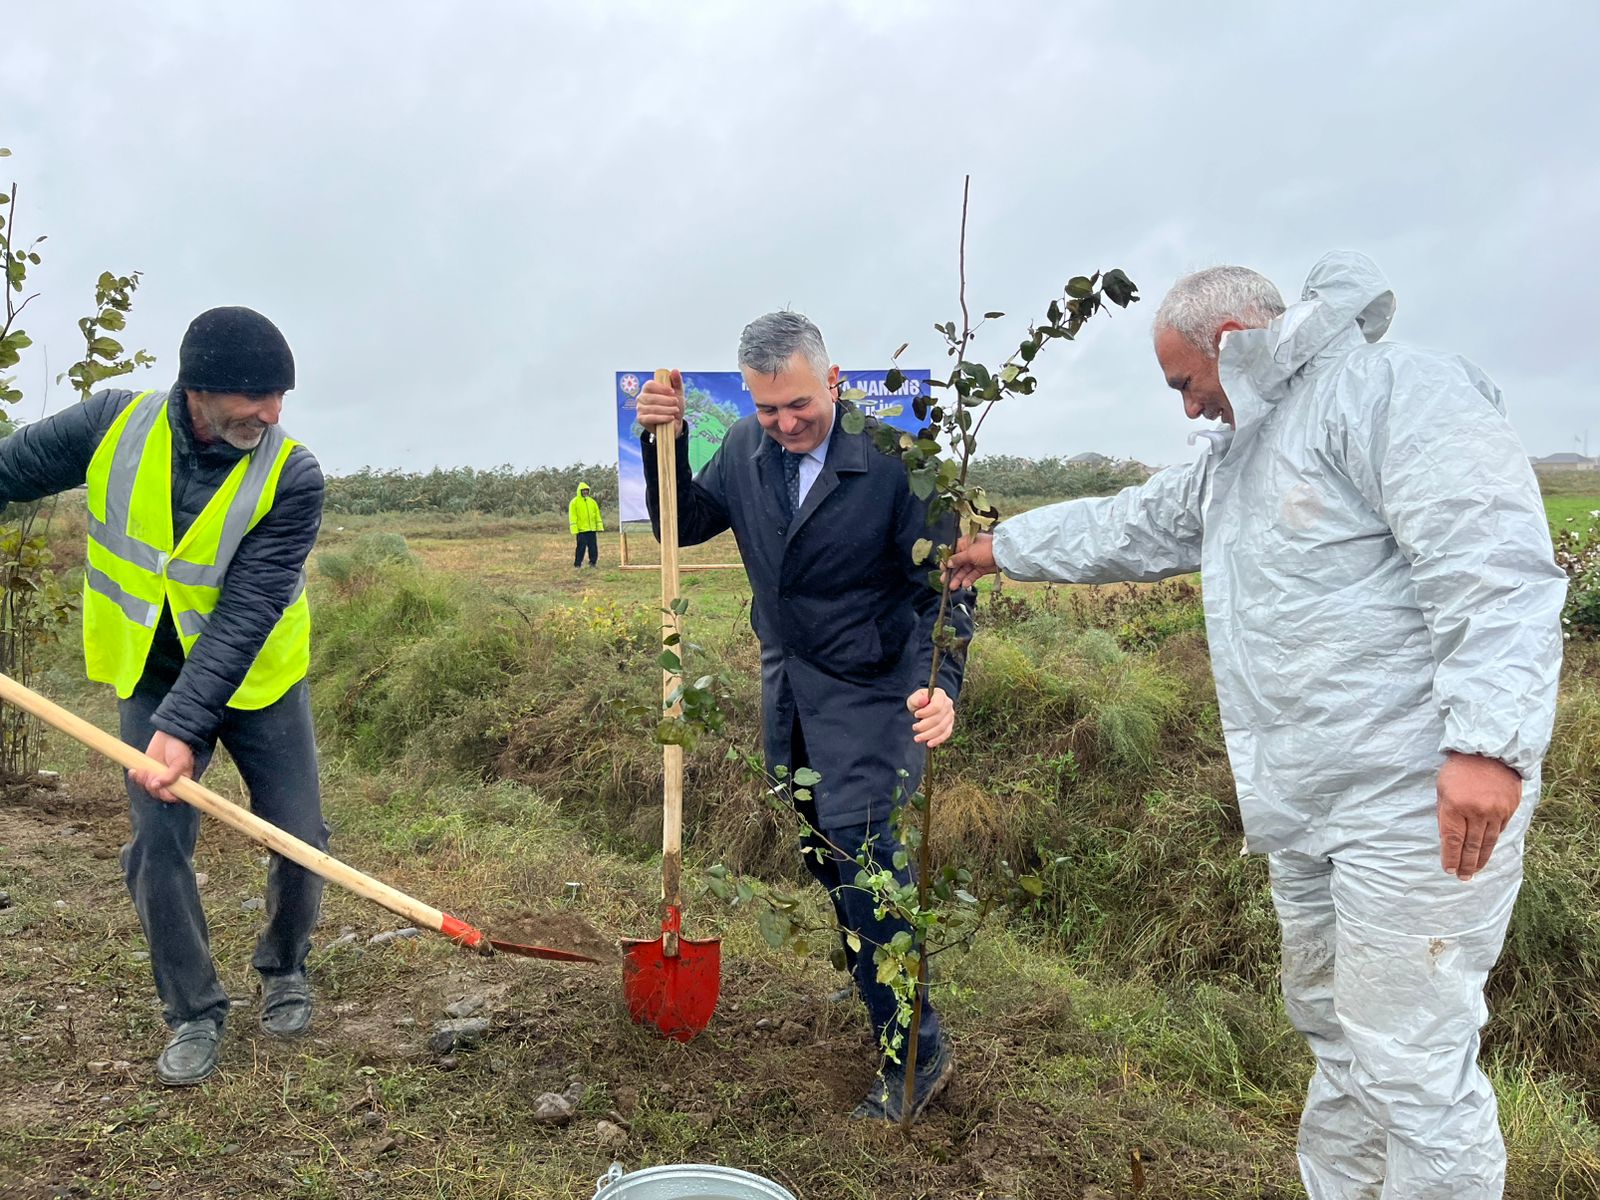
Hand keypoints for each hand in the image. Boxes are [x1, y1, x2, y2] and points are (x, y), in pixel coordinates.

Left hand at [131, 731, 195, 803]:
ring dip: (142, 781)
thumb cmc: (181, 749)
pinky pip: (139, 779)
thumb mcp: (180, 763)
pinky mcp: (147, 771)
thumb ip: (171, 776)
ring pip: (147, 787)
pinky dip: (135, 777)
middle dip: (152, 786)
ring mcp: (157, 777)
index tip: (160, 787)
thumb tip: (156, 786)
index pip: (172, 797)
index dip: (164, 795)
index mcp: (181, 783)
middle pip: (157, 793)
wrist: (171, 735)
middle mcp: (168, 783)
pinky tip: (133, 771)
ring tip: (144, 770)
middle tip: (151, 774)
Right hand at [636, 369, 684, 434]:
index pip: (649, 385)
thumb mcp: (678, 393)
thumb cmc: (673, 405)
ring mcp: (640, 409)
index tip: (672, 392)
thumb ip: (676, 381)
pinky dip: (662, 418)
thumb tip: (675, 370)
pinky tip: (670, 418)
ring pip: (651, 408)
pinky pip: (650, 418)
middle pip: (650, 397)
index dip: (661, 388)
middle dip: (666, 400)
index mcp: (648, 389)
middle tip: (676, 402)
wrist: (674, 423)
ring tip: (675, 411)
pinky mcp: (641, 419)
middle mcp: (641, 398)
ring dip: (666, 409)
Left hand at [907, 686, 954, 747]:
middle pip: (938, 719)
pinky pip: (946, 734)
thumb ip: (917, 699)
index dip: (926, 712)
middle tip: (914, 728)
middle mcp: (948, 705)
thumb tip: (923, 700)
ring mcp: (950, 716)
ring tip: (917, 738)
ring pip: (942, 728)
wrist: (922, 707)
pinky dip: (937, 740)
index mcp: (940, 695)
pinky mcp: (950, 726)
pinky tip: (929, 744)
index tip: (915, 715)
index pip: (937, 706)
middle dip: (925, 726)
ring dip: (928, 735)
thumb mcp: (914, 698)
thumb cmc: (918, 702)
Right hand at [943, 533, 997, 590]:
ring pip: (965, 570)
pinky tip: (965, 585)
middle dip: (951, 573)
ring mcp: (976, 560)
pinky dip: (969, 580)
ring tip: (953, 587)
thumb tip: (948, 563)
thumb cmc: (986, 549)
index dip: (947, 561)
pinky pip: (973, 574)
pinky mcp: (982, 568)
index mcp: (966, 543)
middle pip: (958, 563)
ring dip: (958, 578)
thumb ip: (958, 559)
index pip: (953, 553)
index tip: (942, 569)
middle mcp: (970, 551)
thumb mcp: (969, 553)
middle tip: (944, 581)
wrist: (1005, 554)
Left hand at [1437, 752, 1520, 880]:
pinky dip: (1492, 843)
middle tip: (1462, 878)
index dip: (1451, 857)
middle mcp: (1477, 811)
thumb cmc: (1459, 769)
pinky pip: (1500, 830)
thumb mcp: (1442, 788)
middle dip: (1466, 864)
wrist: (1489, 751)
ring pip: (1488, 842)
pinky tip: (1486, 851)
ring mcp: (1496, 811)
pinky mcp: (1509, 809)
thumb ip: (1445, 813)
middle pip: (1471, 845)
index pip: (1453, 839)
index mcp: (1455, 805)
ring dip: (1480, 859)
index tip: (1449, 869)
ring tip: (1474, 872)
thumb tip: (1448, 839)